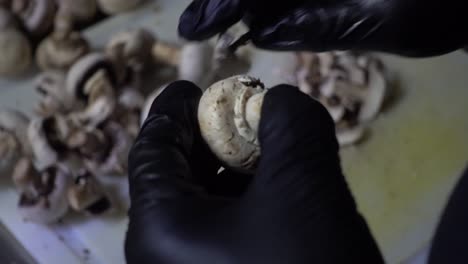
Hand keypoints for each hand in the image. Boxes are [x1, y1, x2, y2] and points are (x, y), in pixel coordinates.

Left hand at [125, 81, 383, 262]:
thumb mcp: (305, 189)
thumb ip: (293, 126)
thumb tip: (282, 100)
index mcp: (159, 230)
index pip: (151, 151)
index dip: (172, 110)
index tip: (194, 86)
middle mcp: (164, 257)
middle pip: (176, 177)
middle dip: (211, 138)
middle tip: (246, 113)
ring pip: (204, 205)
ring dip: (236, 170)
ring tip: (270, 147)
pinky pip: (224, 232)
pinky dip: (248, 203)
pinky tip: (279, 192)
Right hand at [178, 0, 467, 56]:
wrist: (462, 1)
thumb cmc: (441, 10)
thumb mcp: (386, 23)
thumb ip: (321, 25)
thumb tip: (260, 31)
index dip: (225, 2)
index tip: (196, 28)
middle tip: (194, 27)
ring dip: (239, 3)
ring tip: (207, 25)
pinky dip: (263, 5)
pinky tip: (247, 20)